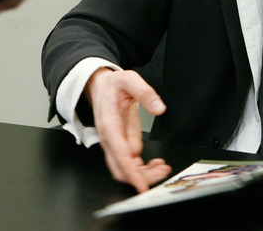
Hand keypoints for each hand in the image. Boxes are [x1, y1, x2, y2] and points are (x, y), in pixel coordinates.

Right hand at [85, 67, 169, 191]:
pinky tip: (155, 164)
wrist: (100, 85)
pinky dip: (142, 167)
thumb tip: (159, 108)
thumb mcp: (129, 79)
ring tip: (162, 169)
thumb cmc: (112, 85)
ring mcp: (114, 142)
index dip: (131, 171)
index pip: (119, 153)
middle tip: (161, 172)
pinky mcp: (120, 143)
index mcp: (109, 124)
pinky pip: (129, 162)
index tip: (141, 183)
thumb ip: (145, 93)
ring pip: (125, 168)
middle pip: (120, 167)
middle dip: (140, 176)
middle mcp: (109, 137)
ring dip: (143, 173)